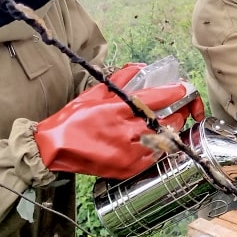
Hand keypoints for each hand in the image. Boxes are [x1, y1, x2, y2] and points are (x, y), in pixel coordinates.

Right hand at [33, 63, 200, 179]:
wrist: (54, 149)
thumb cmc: (72, 119)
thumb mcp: (95, 93)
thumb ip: (119, 80)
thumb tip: (138, 68)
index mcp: (117, 111)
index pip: (154, 99)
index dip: (173, 93)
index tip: (182, 89)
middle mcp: (124, 132)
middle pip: (164, 122)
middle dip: (177, 113)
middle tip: (180, 107)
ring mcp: (127, 153)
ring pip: (162, 141)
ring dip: (170, 131)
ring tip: (171, 123)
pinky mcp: (126, 168)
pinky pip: (153, 158)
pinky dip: (159, 148)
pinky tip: (158, 140)